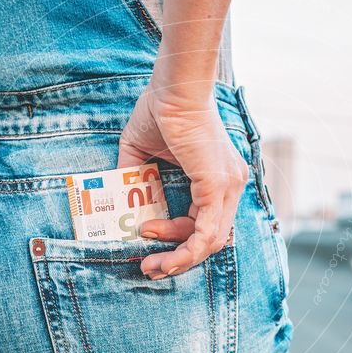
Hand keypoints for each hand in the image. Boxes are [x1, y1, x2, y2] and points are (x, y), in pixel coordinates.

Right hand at [117, 82, 248, 278]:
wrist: (173, 86)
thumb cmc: (161, 110)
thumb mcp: (142, 153)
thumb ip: (135, 179)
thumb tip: (120, 204)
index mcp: (220, 180)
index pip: (207, 223)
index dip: (177, 238)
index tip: (146, 233)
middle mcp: (231, 186)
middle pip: (211, 239)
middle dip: (179, 258)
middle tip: (150, 267)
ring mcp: (228, 187)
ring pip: (210, 242)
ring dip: (178, 259)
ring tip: (151, 265)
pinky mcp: (218, 186)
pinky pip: (206, 232)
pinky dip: (184, 249)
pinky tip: (159, 250)